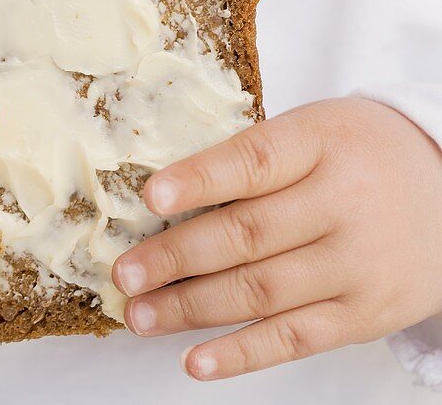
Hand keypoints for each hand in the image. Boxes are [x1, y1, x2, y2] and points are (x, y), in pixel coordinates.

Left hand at [111, 97, 441, 381]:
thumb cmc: (361, 152)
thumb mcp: (318, 129)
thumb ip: (258, 156)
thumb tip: (170, 195)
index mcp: (323, 142)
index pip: (254, 160)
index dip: (200, 180)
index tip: (150, 197)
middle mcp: (343, 203)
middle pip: (249, 234)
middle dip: (177, 256)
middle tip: (124, 273)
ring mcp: (357, 264)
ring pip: (263, 292)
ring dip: (192, 308)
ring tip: (140, 314)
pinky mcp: (365, 315)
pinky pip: (296, 339)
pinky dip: (242, 354)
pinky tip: (195, 361)